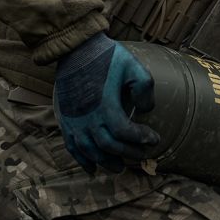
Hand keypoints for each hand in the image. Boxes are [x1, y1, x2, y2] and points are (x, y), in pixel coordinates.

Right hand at [53, 33, 159, 173]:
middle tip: (143, 155)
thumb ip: (145, 89)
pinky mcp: (65, 120)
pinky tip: (92, 169)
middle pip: (110, 146)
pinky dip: (82, 161)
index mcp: (105, 105)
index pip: (125, 133)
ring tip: (120, 167)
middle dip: (128, 153)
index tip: (154, 140)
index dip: (141, 139)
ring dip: (107, 162)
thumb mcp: (134, 67)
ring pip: (90, 152)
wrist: (76, 50)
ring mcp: (74, 121)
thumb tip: (146, 110)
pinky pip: (71, 147)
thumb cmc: (107, 57)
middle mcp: (87, 118)